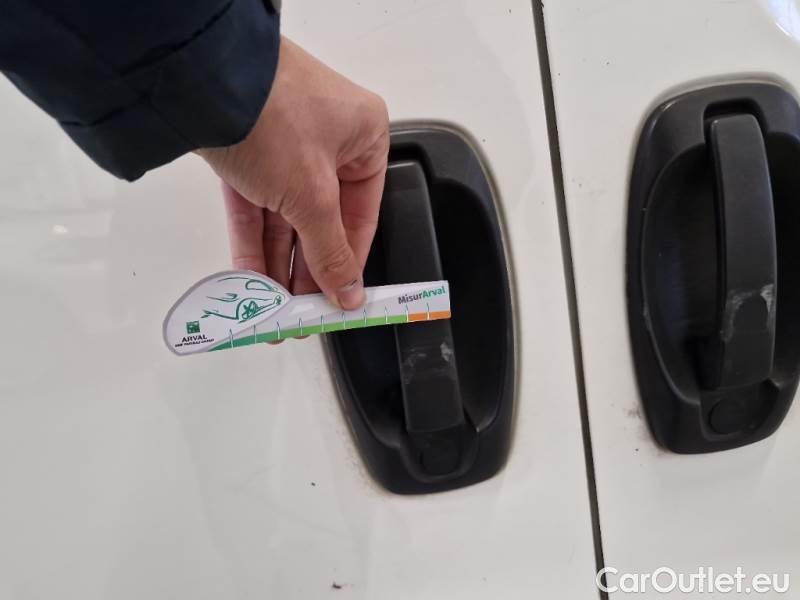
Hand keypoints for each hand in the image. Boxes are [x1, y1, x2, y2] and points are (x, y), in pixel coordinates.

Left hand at [198, 37, 388, 309]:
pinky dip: (252, 243)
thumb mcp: (313, 195)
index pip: (362, 216)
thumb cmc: (275, 116)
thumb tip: (349, 292)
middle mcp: (328, 140)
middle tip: (301, 313)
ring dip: (277, 264)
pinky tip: (251, 282)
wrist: (201, 79)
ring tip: (273, 309)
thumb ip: (330, 249)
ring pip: (284, 218)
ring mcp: (283, 145)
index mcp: (364, 137)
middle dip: (307, 271)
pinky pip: (254, 208)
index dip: (348, 263)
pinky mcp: (245, 152)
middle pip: (320, 221)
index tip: (340, 301)